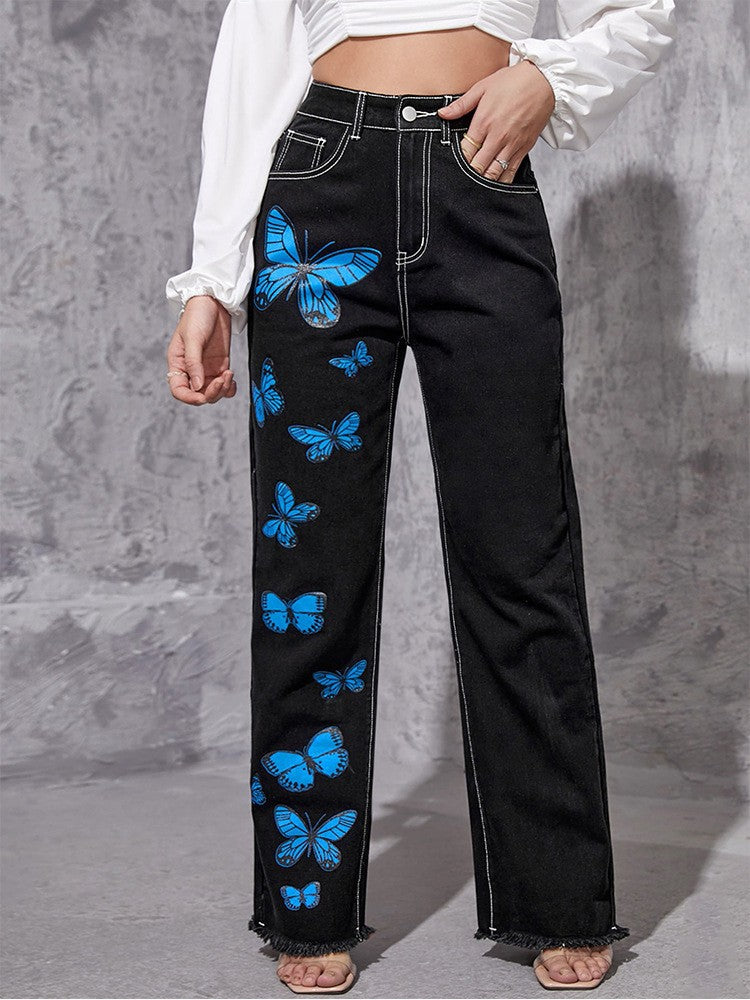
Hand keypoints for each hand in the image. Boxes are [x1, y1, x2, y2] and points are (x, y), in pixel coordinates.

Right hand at [166, 295, 236, 405]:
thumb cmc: (198, 315)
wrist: (214, 302)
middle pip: (198, 394)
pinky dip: (229, 388)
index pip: (179, 390)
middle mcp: (191, 369)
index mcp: (178, 363)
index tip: (203, 396)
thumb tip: (197, 386)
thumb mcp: (193, 338)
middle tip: (222, 379)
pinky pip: (224, 385)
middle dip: (210, 393)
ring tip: (229, 374)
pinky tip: (233, 380)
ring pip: (212, 392)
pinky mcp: (219, 365)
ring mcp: (206, 369)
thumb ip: (194, 363)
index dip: (189, 398)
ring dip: (222, 390)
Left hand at [437, 60, 555, 182]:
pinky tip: (495, 183)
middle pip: (478, 167)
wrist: (545, 81)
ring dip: (484, 180)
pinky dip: (502, 180)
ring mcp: (512, 145)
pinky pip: (511, 172)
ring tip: (476, 182)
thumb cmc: (514, 81)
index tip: (454, 162)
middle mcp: (497, 137)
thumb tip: (442, 114)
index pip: (466, 152)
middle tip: (463, 177)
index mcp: (484, 122)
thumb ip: (461, 104)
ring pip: (494, 173)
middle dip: (469, 173)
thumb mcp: (483, 87)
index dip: (458, 160)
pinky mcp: (524, 149)